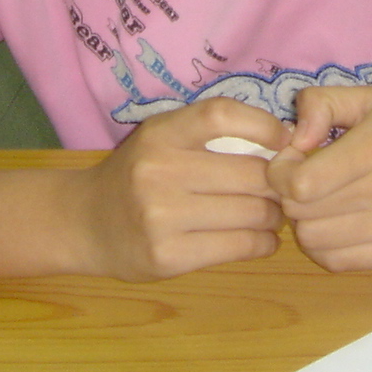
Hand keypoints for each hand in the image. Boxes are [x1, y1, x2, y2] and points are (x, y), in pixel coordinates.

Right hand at [73, 97, 289, 279]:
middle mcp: (158, 171)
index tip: (285, 141)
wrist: (84, 223)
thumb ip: (210, 134)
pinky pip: (238, 246)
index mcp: (160, 134)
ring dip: (274, 217)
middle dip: (278, 184)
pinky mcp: (168, 256)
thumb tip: (286, 142)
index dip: (264, 125)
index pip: (221, 115)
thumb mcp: (161, 138)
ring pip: (251, 213)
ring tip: (272, 216)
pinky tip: (261, 240)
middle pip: (249, 173)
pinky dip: (262, 243)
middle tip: (285, 191)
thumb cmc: (136, 175)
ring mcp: (161, 217)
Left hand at [268, 86, 371, 269]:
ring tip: (325, 201)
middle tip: (308, 178)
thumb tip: (293, 140)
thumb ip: (323, 103)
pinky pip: (341, 264)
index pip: (300, 185)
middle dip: (291, 196)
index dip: (281, 173)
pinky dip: (328, 246)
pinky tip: (341, 223)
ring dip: (307, 223)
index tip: (295, 158)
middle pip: (302, 216)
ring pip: (316, 244)